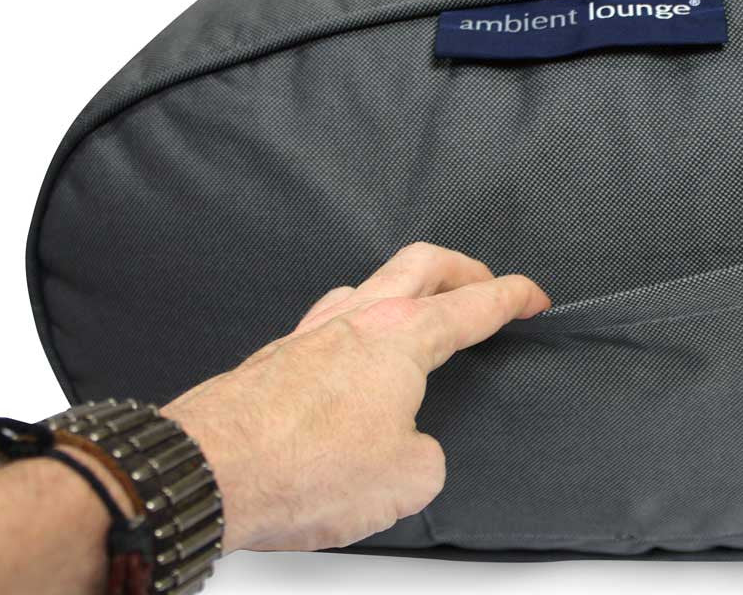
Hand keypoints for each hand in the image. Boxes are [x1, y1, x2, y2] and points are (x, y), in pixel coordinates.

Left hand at [160, 243, 549, 551]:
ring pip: (371, 282)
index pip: (476, 304)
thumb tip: (410, 448)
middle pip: (422, 262)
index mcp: (403, 337)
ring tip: (420, 313)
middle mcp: (358, 319)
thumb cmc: (305, 468)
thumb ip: (424, 457)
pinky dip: (360, 322)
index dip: (514, 297)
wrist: (208, 470)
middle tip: (482, 283)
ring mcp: (312, 331)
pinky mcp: (276, 356)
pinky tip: (355, 352)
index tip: (535, 297)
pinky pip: (330, 318)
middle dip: (463, 266)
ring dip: (406, 288)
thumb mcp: (405, 480)